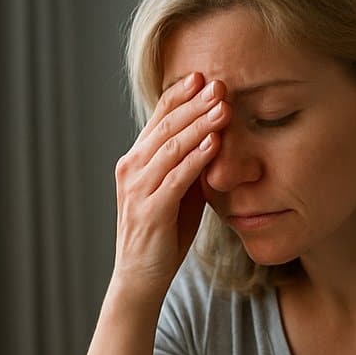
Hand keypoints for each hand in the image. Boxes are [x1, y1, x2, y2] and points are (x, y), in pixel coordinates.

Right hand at [111, 72, 230, 303]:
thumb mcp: (178, 191)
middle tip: (220, 83)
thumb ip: (190, 165)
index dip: (180, 95)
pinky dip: (196, 159)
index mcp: (136, 160)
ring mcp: (137, 189)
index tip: (204, 76)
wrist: (140, 277)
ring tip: (223, 107)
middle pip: (165, 126)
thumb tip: (216, 137)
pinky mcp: (150, 211)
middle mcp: (132, 168)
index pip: (158, 118)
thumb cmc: (163, 233)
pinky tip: (215, 144)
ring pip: (170, 147)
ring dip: (199, 125)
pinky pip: (176, 178)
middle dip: (194, 103)